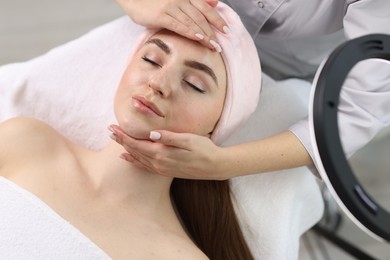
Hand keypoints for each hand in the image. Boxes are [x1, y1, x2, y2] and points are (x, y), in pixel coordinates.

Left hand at [109, 125, 231, 179]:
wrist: (215, 166)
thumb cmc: (204, 150)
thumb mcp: (189, 140)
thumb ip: (169, 137)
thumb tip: (152, 134)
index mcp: (162, 153)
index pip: (137, 144)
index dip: (124, 136)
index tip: (113, 127)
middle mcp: (159, 163)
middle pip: (134, 151)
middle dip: (121, 140)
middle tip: (109, 131)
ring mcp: (162, 169)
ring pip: (138, 159)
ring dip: (126, 149)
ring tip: (116, 141)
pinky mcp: (166, 171)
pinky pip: (145, 167)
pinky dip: (134, 161)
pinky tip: (128, 158)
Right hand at [115, 0, 227, 50]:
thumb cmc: (154, 0)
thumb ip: (197, 1)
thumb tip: (215, 3)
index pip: (206, 8)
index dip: (218, 20)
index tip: (227, 31)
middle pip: (201, 17)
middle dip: (213, 32)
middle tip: (220, 46)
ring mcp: (171, 6)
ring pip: (192, 22)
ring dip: (205, 35)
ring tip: (213, 47)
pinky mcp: (161, 15)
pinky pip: (179, 25)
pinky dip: (190, 32)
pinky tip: (199, 39)